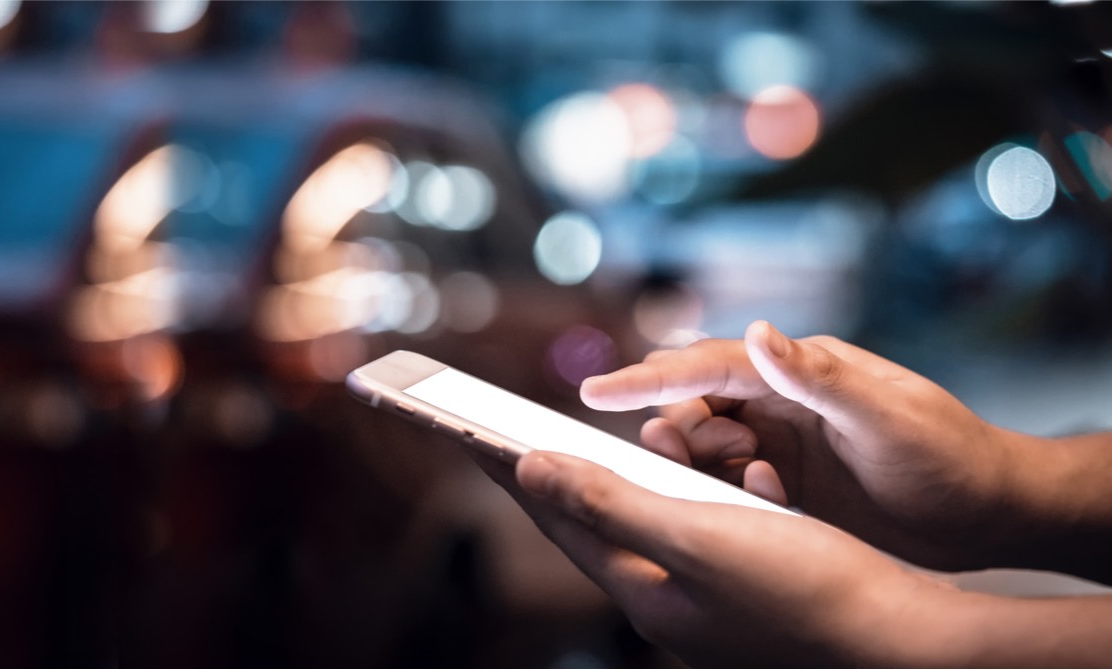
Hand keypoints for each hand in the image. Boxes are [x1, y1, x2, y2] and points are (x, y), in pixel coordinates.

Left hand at [502, 449, 947, 666]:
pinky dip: (677, 494)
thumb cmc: (807, 586)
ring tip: (578, 447)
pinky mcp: (744, 587)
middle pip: (593, 526)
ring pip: (642, 526)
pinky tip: (682, 473)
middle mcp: (668, 602)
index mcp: (646, 593)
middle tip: (510, 435)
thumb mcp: (696, 536)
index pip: (561, 522)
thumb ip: (610, 503)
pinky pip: (692, 530)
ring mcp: (707, 600)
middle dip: (554, 477)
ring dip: (612, 482)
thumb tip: (528, 467)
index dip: (517, 473)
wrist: (905, 635)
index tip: (472, 433)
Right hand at [581, 320, 1018, 569]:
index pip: (710, 365)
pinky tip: (769, 500)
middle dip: (676, 424)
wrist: (987, 510)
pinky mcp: (788, 483)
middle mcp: (782, 401)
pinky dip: (731, 492)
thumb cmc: (947, 453)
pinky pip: (731, 483)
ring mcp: (783, 442)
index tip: (597, 391)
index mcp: (800, 371)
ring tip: (749, 477)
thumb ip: (817, 376)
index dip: (649, 378)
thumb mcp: (885, 415)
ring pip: (707, 445)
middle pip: (696, 404)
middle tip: (687, 452)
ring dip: (704, 461)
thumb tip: (758, 331)